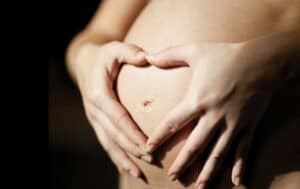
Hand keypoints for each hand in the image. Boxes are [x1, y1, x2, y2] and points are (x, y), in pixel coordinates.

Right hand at [75, 41, 151, 176]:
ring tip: (140, 173)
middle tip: (152, 160)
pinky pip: (106, 142)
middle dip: (132, 149)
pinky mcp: (97, 123)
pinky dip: (117, 157)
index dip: (132, 133)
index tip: (148, 145)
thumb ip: (130, 52)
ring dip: (124, 159)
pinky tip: (129, 167)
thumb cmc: (104, 56)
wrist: (85, 64)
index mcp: (99, 94)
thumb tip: (147, 58)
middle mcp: (94, 110)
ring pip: (108, 143)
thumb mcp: (114, 48)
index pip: (117, 118)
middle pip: (114, 135)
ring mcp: (94, 119)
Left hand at [145, 42, 281, 187]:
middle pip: (194, 146)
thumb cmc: (226, 55)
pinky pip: (244, 150)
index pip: (172, 123)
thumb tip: (147, 56)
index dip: (159, 138)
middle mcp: (214, 117)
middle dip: (182, 163)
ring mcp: (233, 124)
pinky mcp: (248, 126)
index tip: (148, 149)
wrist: (262, 61)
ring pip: (218, 153)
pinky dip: (240, 166)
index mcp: (198, 100)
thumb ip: (169, 55)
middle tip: (173, 176)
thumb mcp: (195, 51)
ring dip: (208, 172)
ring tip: (199, 187)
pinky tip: (237, 182)